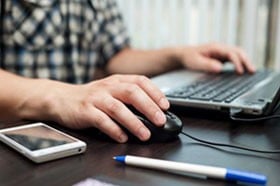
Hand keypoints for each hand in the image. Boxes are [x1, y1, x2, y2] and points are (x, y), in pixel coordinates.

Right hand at [46, 75, 169, 142]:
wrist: (62, 98)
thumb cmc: (91, 97)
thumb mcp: (111, 90)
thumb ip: (129, 97)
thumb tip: (153, 111)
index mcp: (117, 80)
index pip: (140, 81)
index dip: (155, 93)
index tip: (165, 106)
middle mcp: (108, 87)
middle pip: (132, 93)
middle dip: (149, 107)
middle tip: (160, 121)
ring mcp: (96, 98)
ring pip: (118, 108)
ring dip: (134, 122)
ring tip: (145, 134)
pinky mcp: (85, 111)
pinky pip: (102, 120)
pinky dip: (114, 130)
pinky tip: (122, 137)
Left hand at [176, 43, 255, 73]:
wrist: (184, 55)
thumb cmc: (189, 58)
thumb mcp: (195, 62)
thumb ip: (207, 65)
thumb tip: (220, 68)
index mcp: (215, 47)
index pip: (231, 53)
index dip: (237, 62)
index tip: (240, 72)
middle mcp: (220, 48)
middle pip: (238, 52)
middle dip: (246, 61)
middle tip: (252, 71)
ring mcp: (222, 52)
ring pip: (238, 54)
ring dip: (245, 61)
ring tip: (252, 72)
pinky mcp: (221, 57)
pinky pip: (234, 58)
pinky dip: (240, 63)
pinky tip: (243, 71)